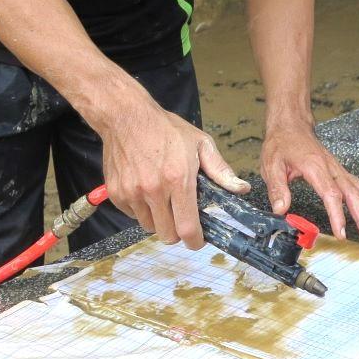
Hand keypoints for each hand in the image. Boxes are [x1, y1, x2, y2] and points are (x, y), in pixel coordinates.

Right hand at [99, 93, 247, 248]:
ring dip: (158, 220)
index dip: (195, 241)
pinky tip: (145, 190)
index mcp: (178, 179)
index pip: (187, 228)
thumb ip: (220, 170)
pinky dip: (141, 210)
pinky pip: (132, 215)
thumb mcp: (199, 143)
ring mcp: (132, 193)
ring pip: (149, 226)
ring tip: (162, 198)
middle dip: (177, 231)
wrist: (126, 116)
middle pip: (167, 235)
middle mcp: (153, 190)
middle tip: (180, 216)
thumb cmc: (165, 128)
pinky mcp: (117, 193)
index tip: (198, 240)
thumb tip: (241, 188)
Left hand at [260, 124, 358, 243]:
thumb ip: (277, 188)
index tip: (341, 233)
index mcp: (315, 167)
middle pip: (352, 193)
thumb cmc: (281, 144)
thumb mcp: (271, 165)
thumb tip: (281, 210)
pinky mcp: (339, 171)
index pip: (331, 194)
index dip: (338, 215)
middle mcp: (331, 168)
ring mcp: (338, 169)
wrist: (291, 125)